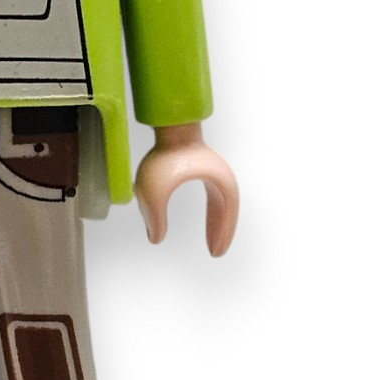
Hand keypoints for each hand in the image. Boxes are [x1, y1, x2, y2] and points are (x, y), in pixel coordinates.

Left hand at [133, 123, 238, 254]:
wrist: (168, 125)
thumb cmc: (164, 155)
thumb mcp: (153, 191)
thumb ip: (154, 217)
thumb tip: (155, 239)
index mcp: (219, 182)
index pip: (226, 214)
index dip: (222, 234)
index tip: (215, 253)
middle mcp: (221, 177)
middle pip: (227, 212)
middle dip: (221, 233)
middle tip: (216, 253)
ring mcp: (214, 172)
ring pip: (221, 206)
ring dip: (217, 224)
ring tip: (213, 243)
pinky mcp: (204, 169)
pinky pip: (214, 198)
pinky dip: (212, 213)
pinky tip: (207, 224)